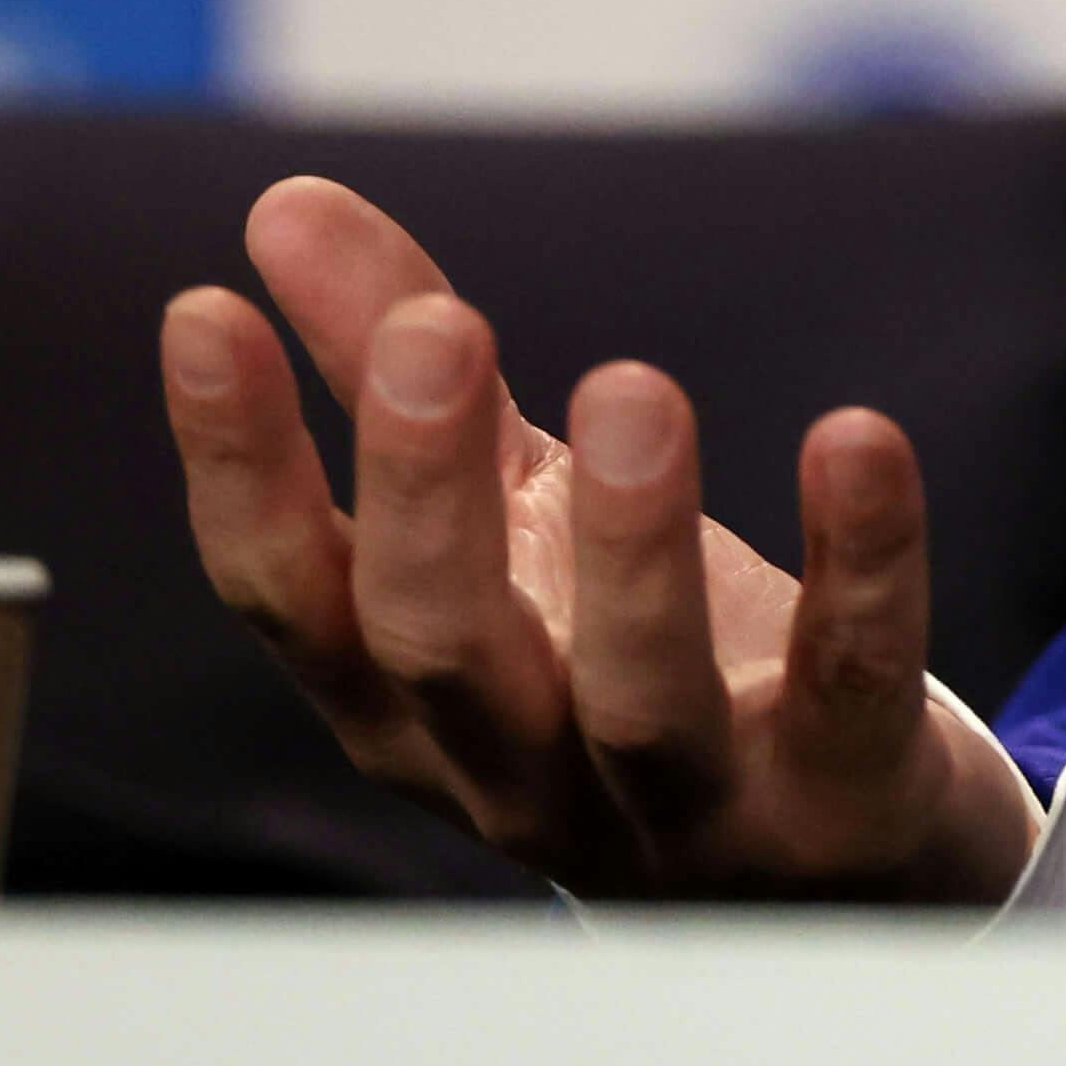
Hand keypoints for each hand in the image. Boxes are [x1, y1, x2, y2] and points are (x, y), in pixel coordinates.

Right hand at [158, 174, 1041, 907]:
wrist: (824, 859)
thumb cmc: (615, 661)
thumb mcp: (508, 517)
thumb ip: (399, 371)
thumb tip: (286, 206)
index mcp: (410, 699)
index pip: (288, 593)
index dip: (238, 463)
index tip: (204, 309)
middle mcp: (518, 769)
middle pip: (439, 646)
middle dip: (427, 493)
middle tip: (441, 331)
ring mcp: (680, 806)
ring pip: (636, 694)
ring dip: (633, 542)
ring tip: (633, 384)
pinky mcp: (841, 797)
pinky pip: (852, 679)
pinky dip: (861, 562)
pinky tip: (856, 438)